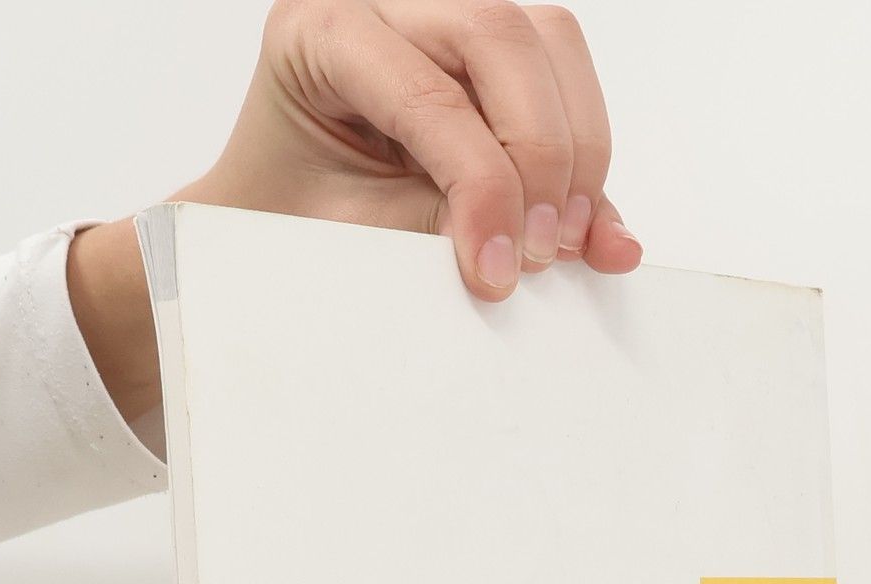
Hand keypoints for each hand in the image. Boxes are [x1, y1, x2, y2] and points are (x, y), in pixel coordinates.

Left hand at [67, 0, 640, 421]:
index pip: (429, 92)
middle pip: (504, 38)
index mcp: (321, 33)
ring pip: (551, 44)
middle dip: (541, 157)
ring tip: (558, 245)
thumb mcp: (348, 230)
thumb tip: (533, 252)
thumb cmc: (293, 215)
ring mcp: (444, 16)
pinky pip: (565, 80)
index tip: (500, 269)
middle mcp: (387, 1)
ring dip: (576, 151)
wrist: (277, 211)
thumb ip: (432, 227)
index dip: (483, 186)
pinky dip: (588, 161)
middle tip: (538, 254)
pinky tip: (593, 230)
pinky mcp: (489, 56)